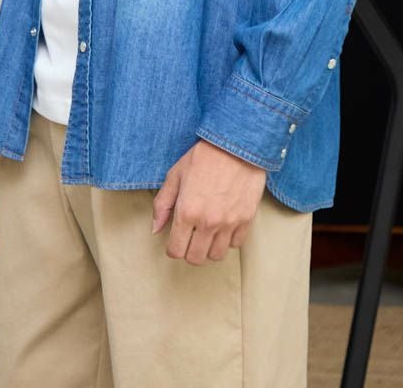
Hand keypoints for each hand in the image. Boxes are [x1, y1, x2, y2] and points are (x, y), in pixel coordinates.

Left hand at [151, 139, 266, 264]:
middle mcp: (208, 222)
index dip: (173, 247)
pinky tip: (224, 224)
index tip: (176, 239)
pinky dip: (228, 239)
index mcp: (187, 212)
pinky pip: (236, 244)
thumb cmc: (203, 157)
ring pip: (216, 255)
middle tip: (191, 236)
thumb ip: (162, 204)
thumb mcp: (175, 175)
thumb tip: (155, 229)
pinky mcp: (247, 220)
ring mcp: (229, 223)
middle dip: (189, 250)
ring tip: (207, 231)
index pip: (176, 251)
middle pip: (195, 258)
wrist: (236, 144)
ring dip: (209, 247)